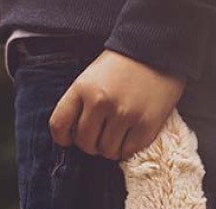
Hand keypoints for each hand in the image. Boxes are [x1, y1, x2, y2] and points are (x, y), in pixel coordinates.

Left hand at [50, 50, 186, 160]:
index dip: (62, 137)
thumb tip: (72, 134)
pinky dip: (127, 148)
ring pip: (106, 151)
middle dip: (90, 143)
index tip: (70, 138)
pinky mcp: (146, 125)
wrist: (157, 49)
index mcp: (83, 88)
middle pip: (84, 143)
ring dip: (109, 147)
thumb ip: (80, 102)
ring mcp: (124, 114)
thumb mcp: (91, 76)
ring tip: (116, 134)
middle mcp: (101, 102)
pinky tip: (130, 135)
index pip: (59, 125)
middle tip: (100, 135)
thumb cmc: (121, 65)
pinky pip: (128, 151)